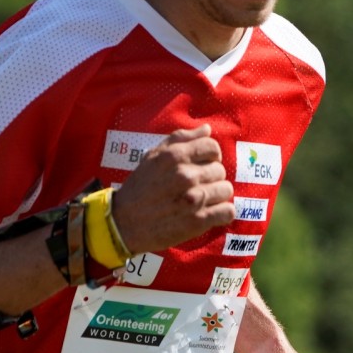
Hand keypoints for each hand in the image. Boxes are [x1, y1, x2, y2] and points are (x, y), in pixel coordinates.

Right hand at [110, 125, 234, 252]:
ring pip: (226, 190)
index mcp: (175, 156)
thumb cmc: (139, 188)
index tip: (202, 166)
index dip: (210, 156)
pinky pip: (228, 211)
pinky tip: (209, 214)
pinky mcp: (198, 221)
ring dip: (216, 196)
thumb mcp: (152, 156)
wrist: (124, 223)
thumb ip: (180, 139)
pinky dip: (221, 214)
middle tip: (195, 187)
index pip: (213, 146)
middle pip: (220, 170)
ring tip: (201, 201)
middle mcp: (186, 175)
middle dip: (210, 178)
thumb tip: (206, 129)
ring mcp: (194, 199)